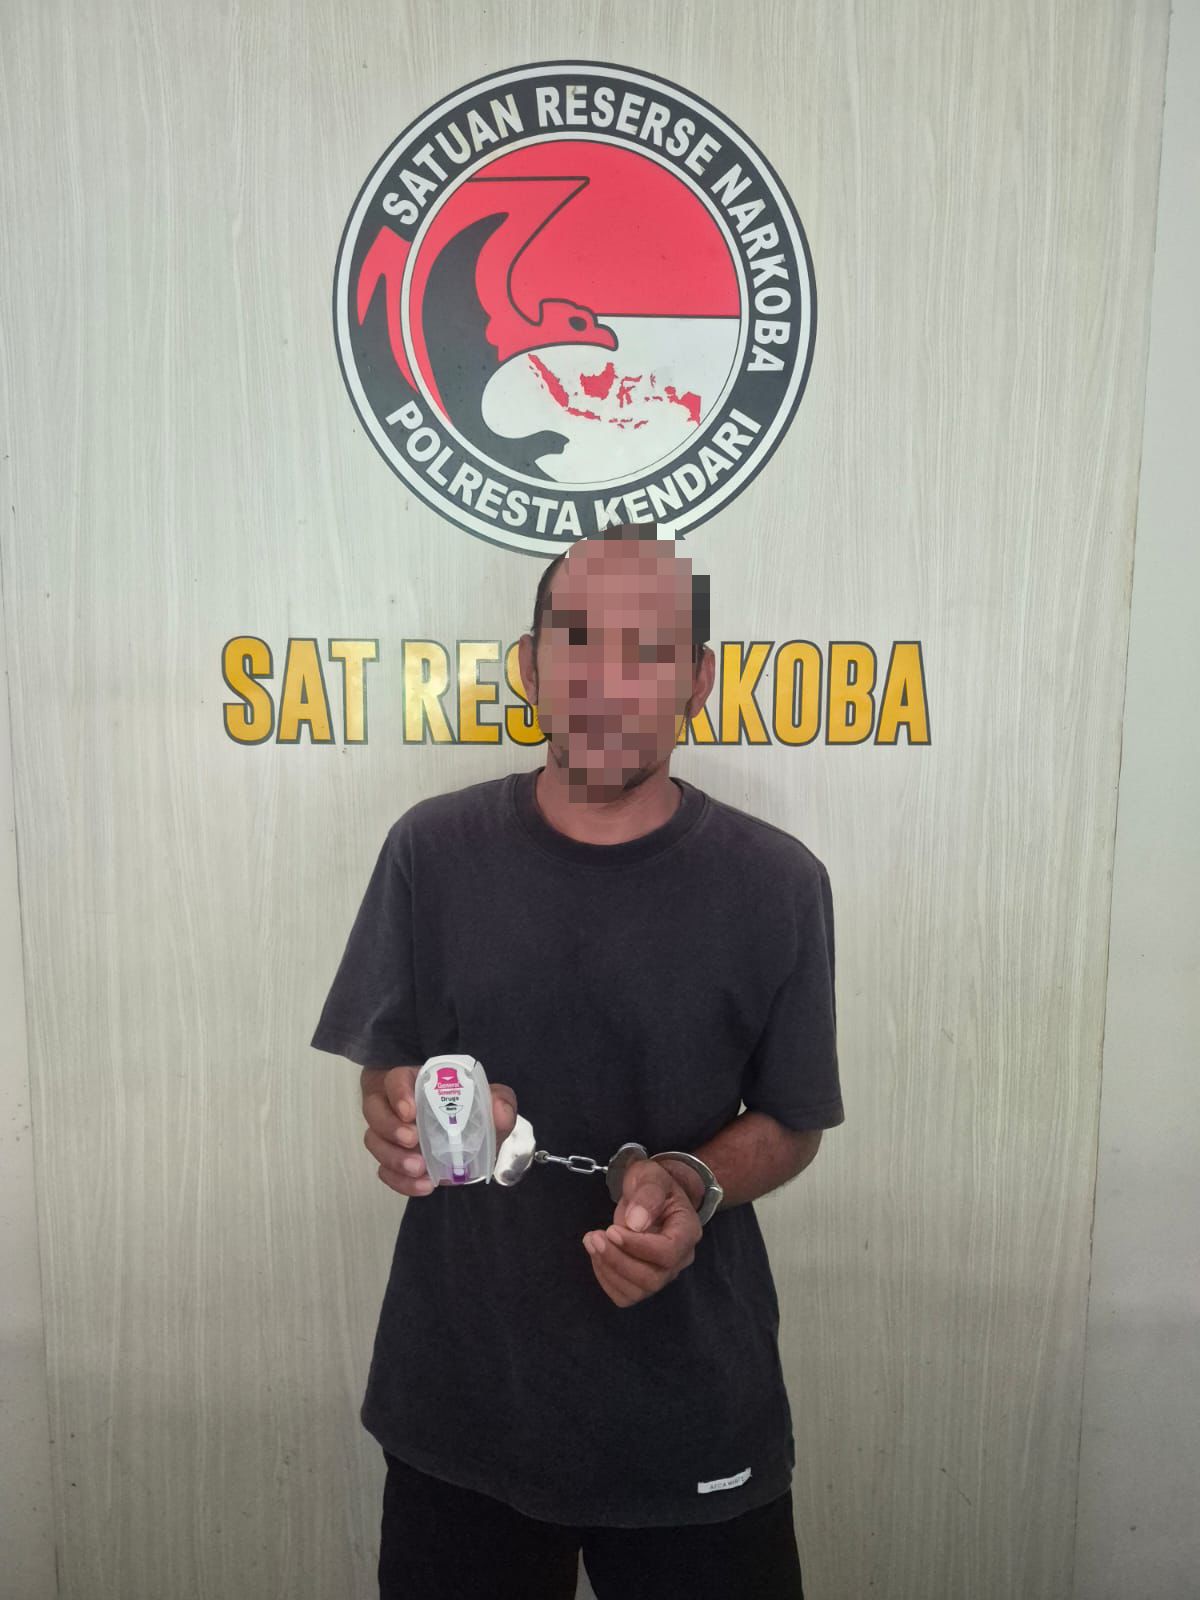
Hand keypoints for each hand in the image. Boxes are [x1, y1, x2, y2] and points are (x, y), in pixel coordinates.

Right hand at [361, 1066, 517, 1197]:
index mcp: (415, 1083)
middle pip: (374, 1110)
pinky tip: (423, 1185)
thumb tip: (499, 1110)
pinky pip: (384, 1171)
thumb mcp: (490, 1103)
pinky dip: (400, 1181)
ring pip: (373, 1141)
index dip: (397, 1093)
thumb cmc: (472, 1111)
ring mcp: (389, 1134)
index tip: (410, 1112)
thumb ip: (499, 1102)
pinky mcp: (392, 1160)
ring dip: (393, 1157)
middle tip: (413, 1141)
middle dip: (390, 1128)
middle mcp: (394, 1105)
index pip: (395, 1079)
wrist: (469, 1139)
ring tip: (419, 1169)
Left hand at [582, 1158, 702, 1307]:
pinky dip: (606, 1279)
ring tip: (591, 1241)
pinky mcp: (644, 1282)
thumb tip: (635, 1223)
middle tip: (594, 1236)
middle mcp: (680, 1259)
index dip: (638, 1247)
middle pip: (653, 1279)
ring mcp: (663, 1274)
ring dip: (608, 1270)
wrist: (650, 1194)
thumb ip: (647, 1195)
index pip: (668, 1253)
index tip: (611, 1230)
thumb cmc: (653, 1183)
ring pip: (637, 1291)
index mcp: (687, 1231)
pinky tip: (597, 1255)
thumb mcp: (651, 1176)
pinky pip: (625, 1295)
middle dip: (618, 1261)